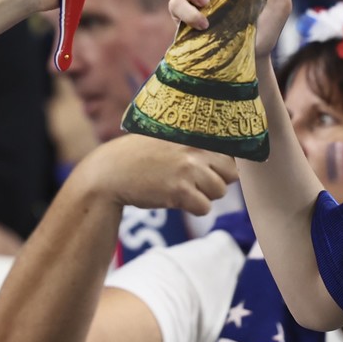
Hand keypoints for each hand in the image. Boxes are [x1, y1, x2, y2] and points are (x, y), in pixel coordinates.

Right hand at [77, 135, 238, 215]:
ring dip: (203, 196)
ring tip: (180, 189)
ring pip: (219, 192)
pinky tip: (174, 198)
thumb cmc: (139, 156)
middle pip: (231, 173)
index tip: (211, 168)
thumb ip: (195, 142)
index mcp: (194, 133)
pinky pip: (205, 208)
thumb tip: (229, 158)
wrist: (110, 172)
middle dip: (216, 181)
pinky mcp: (180, 190)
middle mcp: (195, 148)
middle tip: (193, 182)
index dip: (223, 163)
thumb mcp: (167, 138)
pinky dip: (192, 209)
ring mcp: (188, 169)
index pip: (232, 150)